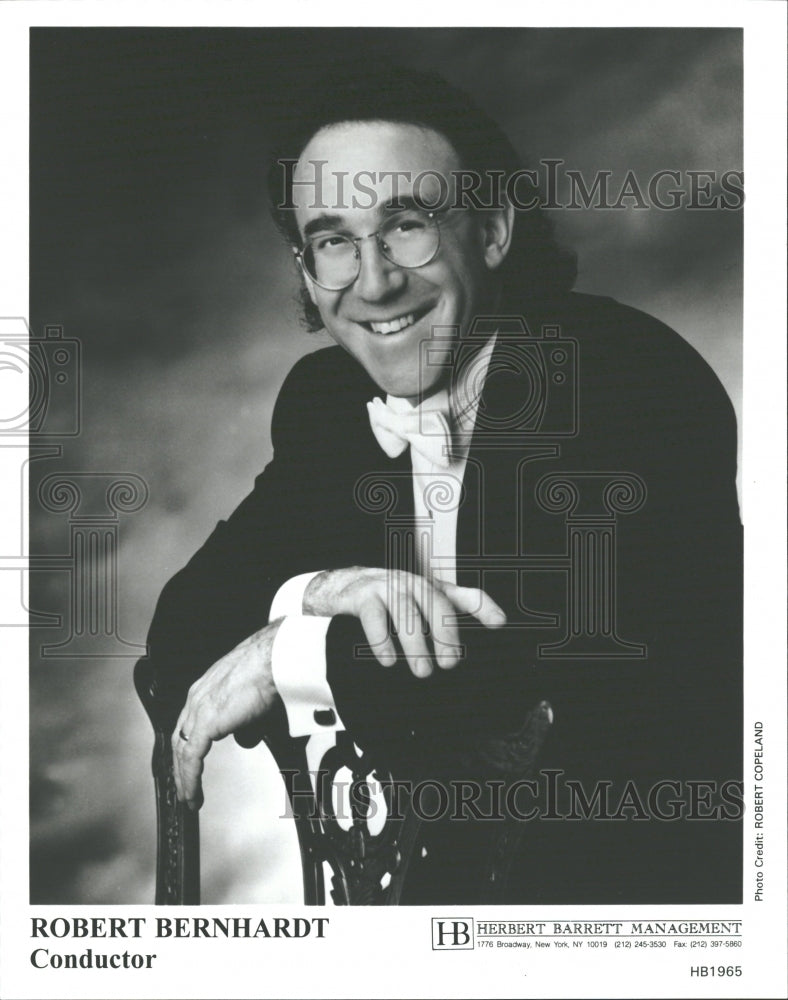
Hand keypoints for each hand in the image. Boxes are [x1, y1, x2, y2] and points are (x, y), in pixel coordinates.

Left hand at [172, 620, 280, 810]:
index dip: (187, 746)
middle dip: (180, 766)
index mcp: (207, 688)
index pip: (189, 723)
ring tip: (189, 798)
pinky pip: (191, 758)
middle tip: (184, 786)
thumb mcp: (256, 697)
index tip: (190, 763)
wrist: (274, 658)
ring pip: (182, 751)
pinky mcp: (206, 723)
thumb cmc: (271, 666)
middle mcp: (198, 698)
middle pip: (180, 739)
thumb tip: (246, 736)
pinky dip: (190, 779)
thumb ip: (247, 718)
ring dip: (184, 778)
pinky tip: (193, 794)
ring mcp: (200, 709)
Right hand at [303, 567, 505, 676]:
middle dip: (445, 634)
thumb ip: (445, 619)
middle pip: (436, 603)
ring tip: (422, 671)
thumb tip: (468, 648)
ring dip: (416, 644)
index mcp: (431, 588)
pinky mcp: (363, 596)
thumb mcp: (420, 606)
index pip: (464, 594)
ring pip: (406, 613)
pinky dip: (381, 640)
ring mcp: (387, 587)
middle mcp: (413, 584)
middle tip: (450, 663)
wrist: (344, 584)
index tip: (499, 624)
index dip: (483, 607)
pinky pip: (374, 618)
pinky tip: (388, 660)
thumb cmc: (388, 599)